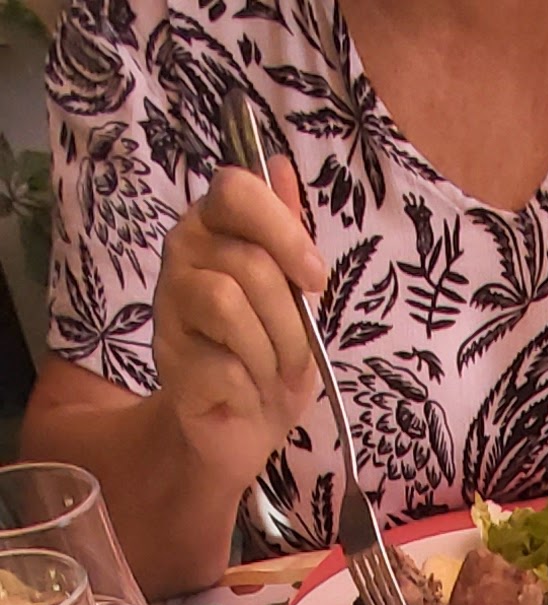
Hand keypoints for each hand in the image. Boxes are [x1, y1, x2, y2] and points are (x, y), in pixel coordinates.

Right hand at [152, 161, 325, 490]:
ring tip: (271, 375)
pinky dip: (250, 391)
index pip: (235, 189)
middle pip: (249, 263)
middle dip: (290, 321)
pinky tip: (245, 397)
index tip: (315, 279)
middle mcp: (183, 253)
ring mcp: (168, 304)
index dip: (283, 231)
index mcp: (214, 226)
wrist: (239, 428)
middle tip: (296, 356)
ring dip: (270, 354)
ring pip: (228, 307)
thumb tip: (280, 167)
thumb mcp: (293, 293)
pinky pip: (222, 365)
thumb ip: (286, 232)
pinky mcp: (166, 357)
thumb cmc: (269, 354)